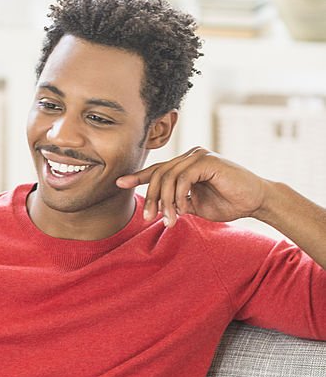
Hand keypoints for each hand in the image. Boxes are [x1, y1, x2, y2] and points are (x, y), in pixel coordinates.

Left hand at [116, 147, 269, 226]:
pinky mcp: (207, 161)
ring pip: (168, 177)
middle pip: (159, 174)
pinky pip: (182, 178)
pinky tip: (184, 209)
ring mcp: (199, 156)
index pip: (158, 170)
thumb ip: (178, 202)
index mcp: (186, 165)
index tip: (119, 183)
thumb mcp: (195, 205)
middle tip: (149, 218)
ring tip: (170, 220)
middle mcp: (191, 156)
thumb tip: (159, 208)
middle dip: (152, 198)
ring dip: (166, 202)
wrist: (256, 201)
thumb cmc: (228, 203)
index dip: (138, 176)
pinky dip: (179, 196)